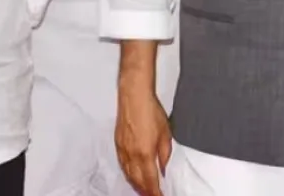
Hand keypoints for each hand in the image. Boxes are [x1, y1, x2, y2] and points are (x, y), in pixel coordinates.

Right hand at [115, 81, 171, 195]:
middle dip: (145, 191)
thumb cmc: (150, 111)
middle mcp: (132, 155)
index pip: (150, 181)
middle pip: (137, 181)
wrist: (134, 97)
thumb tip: (163, 168)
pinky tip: (131, 175)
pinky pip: (122, 165)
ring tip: (143, 190)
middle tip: (152, 195)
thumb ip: (165, 155)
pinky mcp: (117, 144)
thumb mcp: (165, 134)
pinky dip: (128, 174)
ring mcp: (122, 150)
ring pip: (128, 175)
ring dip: (136, 185)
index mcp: (145, 154)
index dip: (155, 192)